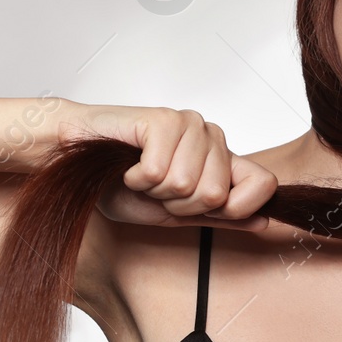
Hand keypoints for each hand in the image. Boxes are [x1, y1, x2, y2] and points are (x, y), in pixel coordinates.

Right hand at [59, 104, 276, 230]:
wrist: (77, 164)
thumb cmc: (122, 184)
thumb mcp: (177, 215)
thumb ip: (222, 217)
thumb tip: (264, 222)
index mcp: (223, 159)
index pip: (263, 184)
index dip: (233, 209)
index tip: (196, 209)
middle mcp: (213, 136)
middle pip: (216, 194)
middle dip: (178, 204)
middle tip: (156, 189)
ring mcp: (190, 124)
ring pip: (186, 185)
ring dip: (154, 191)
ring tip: (140, 176)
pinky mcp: (164, 119)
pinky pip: (159, 172)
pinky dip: (136, 179)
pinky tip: (129, 166)